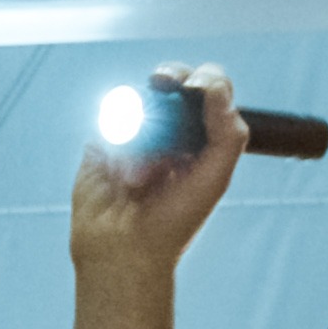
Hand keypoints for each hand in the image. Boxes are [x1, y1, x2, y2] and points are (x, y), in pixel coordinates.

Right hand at [70, 64, 247, 283]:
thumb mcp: (215, 177)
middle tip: (163, 83)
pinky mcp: (100, 142)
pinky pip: (106, 122)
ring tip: (140, 176)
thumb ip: (227, 132)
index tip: (196, 85)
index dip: (204, 78)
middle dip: (169, 78)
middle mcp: (167, 130)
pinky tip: (120, 175)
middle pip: (170, 82)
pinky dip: (115, 144)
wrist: (123, 250)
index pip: (207, 90)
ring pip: (137, 102)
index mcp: (199, 136)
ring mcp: (132, 133)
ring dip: (142, 133)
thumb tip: (211, 86)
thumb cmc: (173, 221)